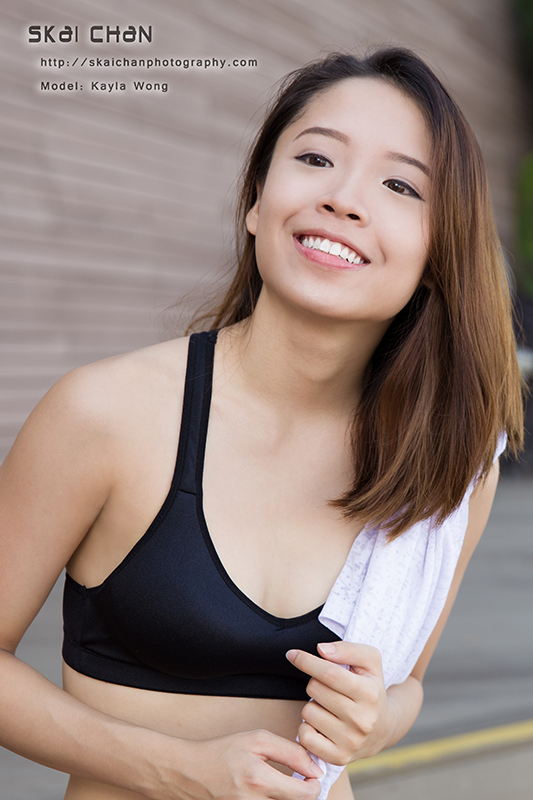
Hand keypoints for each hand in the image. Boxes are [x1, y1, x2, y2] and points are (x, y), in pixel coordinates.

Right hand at [172, 729, 322, 799]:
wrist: (190, 772)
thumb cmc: (222, 752)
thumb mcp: (257, 740)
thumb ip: (290, 752)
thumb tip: (314, 768)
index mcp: (258, 779)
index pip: (305, 794)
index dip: (315, 783)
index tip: (312, 774)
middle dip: (305, 793)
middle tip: (301, 780)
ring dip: (290, 798)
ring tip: (285, 786)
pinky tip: (272, 792)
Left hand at [286, 642, 392, 766]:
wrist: (383, 730)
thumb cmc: (371, 688)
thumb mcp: (370, 662)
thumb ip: (347, 649)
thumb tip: (321, 650)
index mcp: (369, 694)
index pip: (329, 673)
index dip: (307, 661)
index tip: (292, 654)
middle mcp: (362, 720)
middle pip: (315, 690)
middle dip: (314, 682)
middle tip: (328, 687)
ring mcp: (351, 742)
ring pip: (308, 712)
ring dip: (312, 705)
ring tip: (328, 706)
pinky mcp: (339, 758)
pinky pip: (305, 737)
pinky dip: (306, 727)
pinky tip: (321, 723)